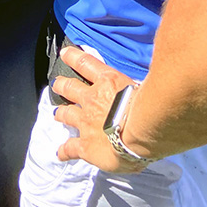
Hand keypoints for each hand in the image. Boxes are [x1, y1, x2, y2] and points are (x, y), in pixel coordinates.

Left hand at [51, 47, 148, 172]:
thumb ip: (139, 86)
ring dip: (60, 113)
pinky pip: (70, 147)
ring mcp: (86, 122)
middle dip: (62, 85)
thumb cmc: (149, 107)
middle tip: (57, 84)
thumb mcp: (144, 86)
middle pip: (70, 88)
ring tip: (57, 113)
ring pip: (66, 113)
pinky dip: (64, 150)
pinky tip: (60, 153)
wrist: (141, 130)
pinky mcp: (85, 145)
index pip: (86, 63)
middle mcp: (92, 99)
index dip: (73, 57)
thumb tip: (148, 86)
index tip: (64, 53)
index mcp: (108, 82)